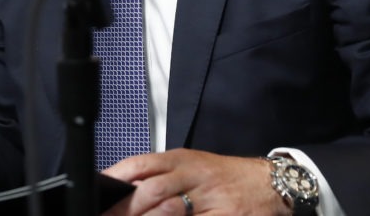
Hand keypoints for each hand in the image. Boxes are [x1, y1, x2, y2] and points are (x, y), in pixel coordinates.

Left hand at [101, 149, 288, 214]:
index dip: (115, 178)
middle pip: (151, 190)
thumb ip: (160, 176)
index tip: (98, 193)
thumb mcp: (191, 167)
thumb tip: (123, 189)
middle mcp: (194, 176)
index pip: (140, 164)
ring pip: (169, 210)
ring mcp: (211, 199)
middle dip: (125, 208)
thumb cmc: (225, 177)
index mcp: (181, 160)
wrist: (271, 184)